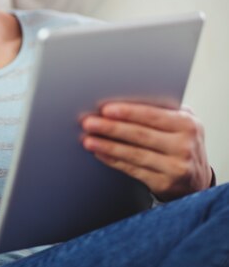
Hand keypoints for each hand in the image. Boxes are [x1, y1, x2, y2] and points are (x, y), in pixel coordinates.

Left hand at [81, 102, 212, 200]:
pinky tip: (99, 153)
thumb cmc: (180, 142)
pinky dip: (113, 160)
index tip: (105, 109)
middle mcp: (184, 146)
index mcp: (187, 124)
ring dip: (107, 146)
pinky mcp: (164, 184)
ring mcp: (175, 167)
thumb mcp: (180, 124)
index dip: (128, 112)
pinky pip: (133, 169)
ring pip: (134, 154)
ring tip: (88, 140)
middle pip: (140, 135)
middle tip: (89, 123)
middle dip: (111, 128)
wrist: (197, 178)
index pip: (153, 116)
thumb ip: (159, 111)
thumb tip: (121, 101)